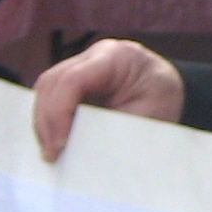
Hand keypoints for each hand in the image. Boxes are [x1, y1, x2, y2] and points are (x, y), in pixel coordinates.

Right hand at [34, 38, 184, 160]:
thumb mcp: (146, 117)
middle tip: (51, 155)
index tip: (61, 144)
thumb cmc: (163, 101)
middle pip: (53, 82)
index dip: (60, 112)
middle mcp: (94, 56)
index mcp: (117, 57)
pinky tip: (53, 142)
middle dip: (47, 120)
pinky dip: (49, 120)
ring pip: (46, 89)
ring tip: (51, 153)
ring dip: (44, 121)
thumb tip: (79, 151)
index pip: (74, 79)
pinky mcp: (76, 82)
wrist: (168, 90)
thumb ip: (112, 130)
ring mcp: (82, 66)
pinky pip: (52, 97)